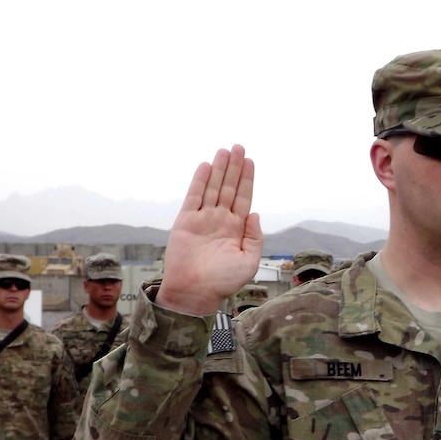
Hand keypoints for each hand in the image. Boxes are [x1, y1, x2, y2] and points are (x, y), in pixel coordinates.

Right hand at [156, 145, 262, 314]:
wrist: (195, 292)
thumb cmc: (223, 282)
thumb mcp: (249, 261)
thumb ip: (254, 237)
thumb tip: (255, 214)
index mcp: (236, 229)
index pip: (243, 198)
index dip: (247, 179)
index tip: (250, 161)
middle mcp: (220, 220)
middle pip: (228, 188)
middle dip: (234, 168)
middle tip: (239, 147)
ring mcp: (203, 219)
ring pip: (212, 188)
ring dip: (219, 169)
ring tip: (225, 150)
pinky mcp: (185, 221)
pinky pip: (193, 197)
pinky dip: (199, 181)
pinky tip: (206, 166)